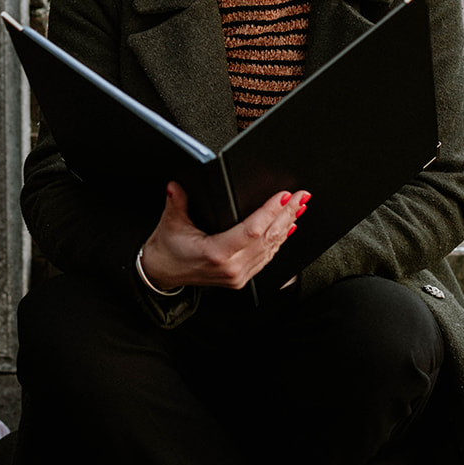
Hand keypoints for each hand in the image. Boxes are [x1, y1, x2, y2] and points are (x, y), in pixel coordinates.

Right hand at [139, 182, 309, 292]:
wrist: (162, 274)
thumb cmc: (167, 251)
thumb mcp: (169, 223)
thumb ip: (176, 202)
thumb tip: (177, 186)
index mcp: (216, 254)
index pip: (252, 230)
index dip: (271, 211)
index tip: (285, 195)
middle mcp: (231, 268)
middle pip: (268, 238)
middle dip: (287, 214)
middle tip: (301, 196)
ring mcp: (238, 275)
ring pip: (271, 249)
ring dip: (287, 226)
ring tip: (299, 208)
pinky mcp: (241, 278)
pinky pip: (266, 259)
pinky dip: (278, 242)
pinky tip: (287, 229)